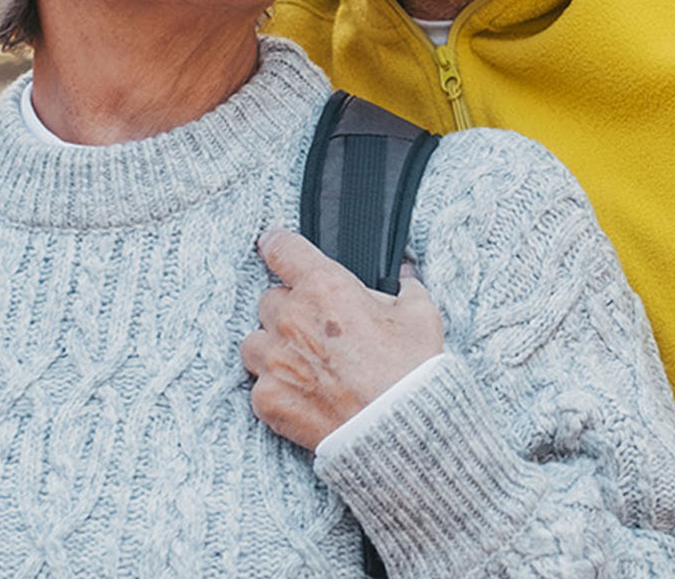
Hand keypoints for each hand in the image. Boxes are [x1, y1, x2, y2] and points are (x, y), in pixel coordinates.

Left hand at [240, 230, 446, 450]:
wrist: (401, 432)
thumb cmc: (412, 371)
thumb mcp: (420, 315)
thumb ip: (405, 288)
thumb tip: (403, 276)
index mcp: (326, 287)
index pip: (282, 249)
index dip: (276, 244)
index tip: (273, 245)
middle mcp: (292, 319)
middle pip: (269, 299)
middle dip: (290, 310)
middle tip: (318, 329)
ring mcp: (275, 361)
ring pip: (254, 341)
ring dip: (273, 347)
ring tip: (303, 363)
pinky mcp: (267, 399)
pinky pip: (258, 384)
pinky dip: (276, 388)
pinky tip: (305, 395)